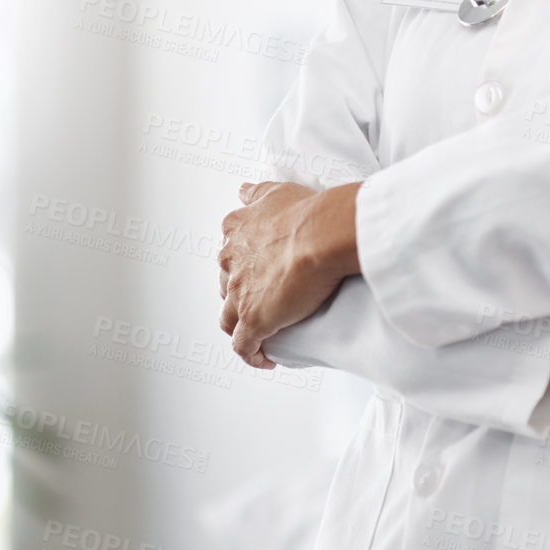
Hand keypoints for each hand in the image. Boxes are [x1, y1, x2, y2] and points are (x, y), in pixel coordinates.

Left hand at [217, 180, 360, 368]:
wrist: (323, 234)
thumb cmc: (307, 212)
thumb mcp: (276, 191)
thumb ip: (257, 193)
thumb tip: (243, 191)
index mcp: (236, 234)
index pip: (229, 257)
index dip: (240, 269)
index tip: (255, 275)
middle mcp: (231, 263)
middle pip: (227, 287)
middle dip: (240, 296)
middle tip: (264, 301)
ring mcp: (240, 293)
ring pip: (229, 319)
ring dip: (242, 327)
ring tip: (261, 333)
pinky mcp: (254, 319)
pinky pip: (244, 346)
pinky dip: (252, 354)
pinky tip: (263, 359)